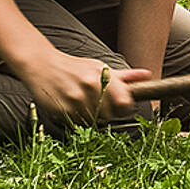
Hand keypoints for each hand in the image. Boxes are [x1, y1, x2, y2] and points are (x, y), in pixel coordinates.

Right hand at [15, 49, 148, 121]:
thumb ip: (124, 76)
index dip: (126, 107)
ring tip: (85, 103)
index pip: (125, 102)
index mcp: (103, 76)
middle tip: (99, 104)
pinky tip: (73, 107)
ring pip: (94, 121)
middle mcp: (90, 87)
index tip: (122, 106)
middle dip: (108, 112)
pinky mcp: (62, 110)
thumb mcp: (100, 67)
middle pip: (111, 114)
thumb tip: (147, 75)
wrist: (42, 65)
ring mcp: (75, 99)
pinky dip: (78, 119)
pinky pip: (78, 123)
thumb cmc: (74, 67)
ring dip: (92, 116)